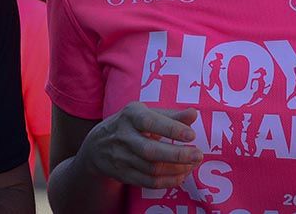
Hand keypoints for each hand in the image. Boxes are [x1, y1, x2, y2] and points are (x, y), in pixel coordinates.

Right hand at [76, 102, 202, 188]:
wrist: (97, 145)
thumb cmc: (131, 124)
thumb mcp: (146, 113)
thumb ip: (171, 115)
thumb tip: (194, 114)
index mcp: (131, 116)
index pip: (151, 123)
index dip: (171, 130)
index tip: (191, 135)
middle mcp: (123, 136)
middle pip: (151, 151)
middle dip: (177, 155)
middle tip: (198, 155)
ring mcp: (121, 158)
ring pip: (152, 169)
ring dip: (176, 169)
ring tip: (192, 164)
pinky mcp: (123, 175)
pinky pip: (148, 182)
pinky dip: (167, 181)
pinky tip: (181, 175)